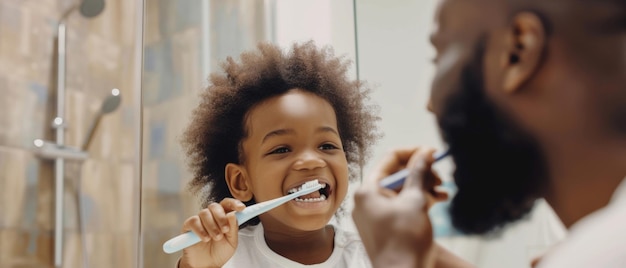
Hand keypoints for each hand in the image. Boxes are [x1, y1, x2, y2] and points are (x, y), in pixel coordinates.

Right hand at [178, 198, 244, 267]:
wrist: (206, 265)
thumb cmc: (219, 252)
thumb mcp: (231, 242)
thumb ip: (233, 228)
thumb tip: (233, 214)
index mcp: (223, 217)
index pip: (228, 204)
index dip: (234, 203)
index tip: (242, 208)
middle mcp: (211, 216)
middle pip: (215, 206)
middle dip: (221, 217)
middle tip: (225, 230)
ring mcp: (199, 220)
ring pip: (204, 213)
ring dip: (212, 226)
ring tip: (216, 238)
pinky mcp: (189, 226)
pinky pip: (193, 221)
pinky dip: (200, 229)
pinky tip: (205, 238)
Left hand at [352, 147, 447, 267]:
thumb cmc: (404, 241)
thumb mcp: (415, 201)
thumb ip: (419, 173)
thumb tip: (424, 153)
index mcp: (368, 190)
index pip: (390, 159)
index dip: (414, 153)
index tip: (433, 153)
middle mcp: (367, 200)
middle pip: (397, 175)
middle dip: (421, 174)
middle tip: (440, 177)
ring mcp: (374, 214)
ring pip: (401, 191)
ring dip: (423, 188)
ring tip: (443, 191)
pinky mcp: (384, 226)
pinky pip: (401, 206)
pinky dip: (418, 202)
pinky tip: (438, 200)